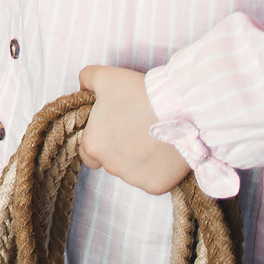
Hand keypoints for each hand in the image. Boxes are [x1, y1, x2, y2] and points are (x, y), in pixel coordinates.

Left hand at [77, 66, 191, 194]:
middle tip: (137, 130)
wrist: (181, 109)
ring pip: (131, 172)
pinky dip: (158, 169)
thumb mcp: (105, 77)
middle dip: (120, 149)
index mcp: (93, 145)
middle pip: (110, 161)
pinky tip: (165, 152)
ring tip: (154, 138)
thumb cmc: (140, 93)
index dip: (100, 139)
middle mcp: (110, 167)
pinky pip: (152, 181)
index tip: (114, 128)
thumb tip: (83, 86)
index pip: (88, 151)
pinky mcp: (156, 186)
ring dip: (138, 159)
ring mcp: (134, 179)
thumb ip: (86, 78)